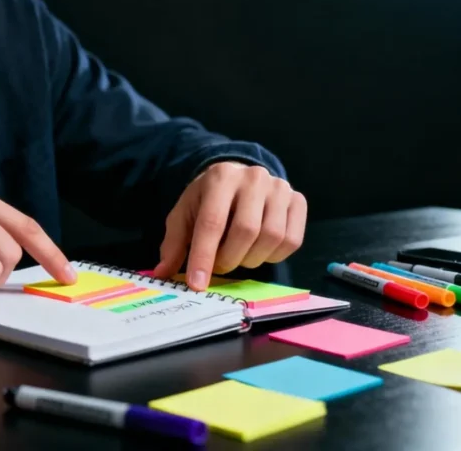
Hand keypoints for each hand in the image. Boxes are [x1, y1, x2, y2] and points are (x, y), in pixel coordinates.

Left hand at [154, 162, 306, 290]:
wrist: (237, 178)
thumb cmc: (207, 200)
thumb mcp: (184, 215)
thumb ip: (174, 244)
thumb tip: (162, 273)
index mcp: (220, 177)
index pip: (212, 222)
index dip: (204, 256)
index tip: (197, 284)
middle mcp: (253, 178)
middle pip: (246, 231)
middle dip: (229, 259)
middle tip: (218, 266)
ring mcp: (280, 187)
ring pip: (272, 238)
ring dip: (251, 259)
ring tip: (238, 255)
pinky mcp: (298, 200)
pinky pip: (292, 241)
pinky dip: (274, 256)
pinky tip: (258, 250)